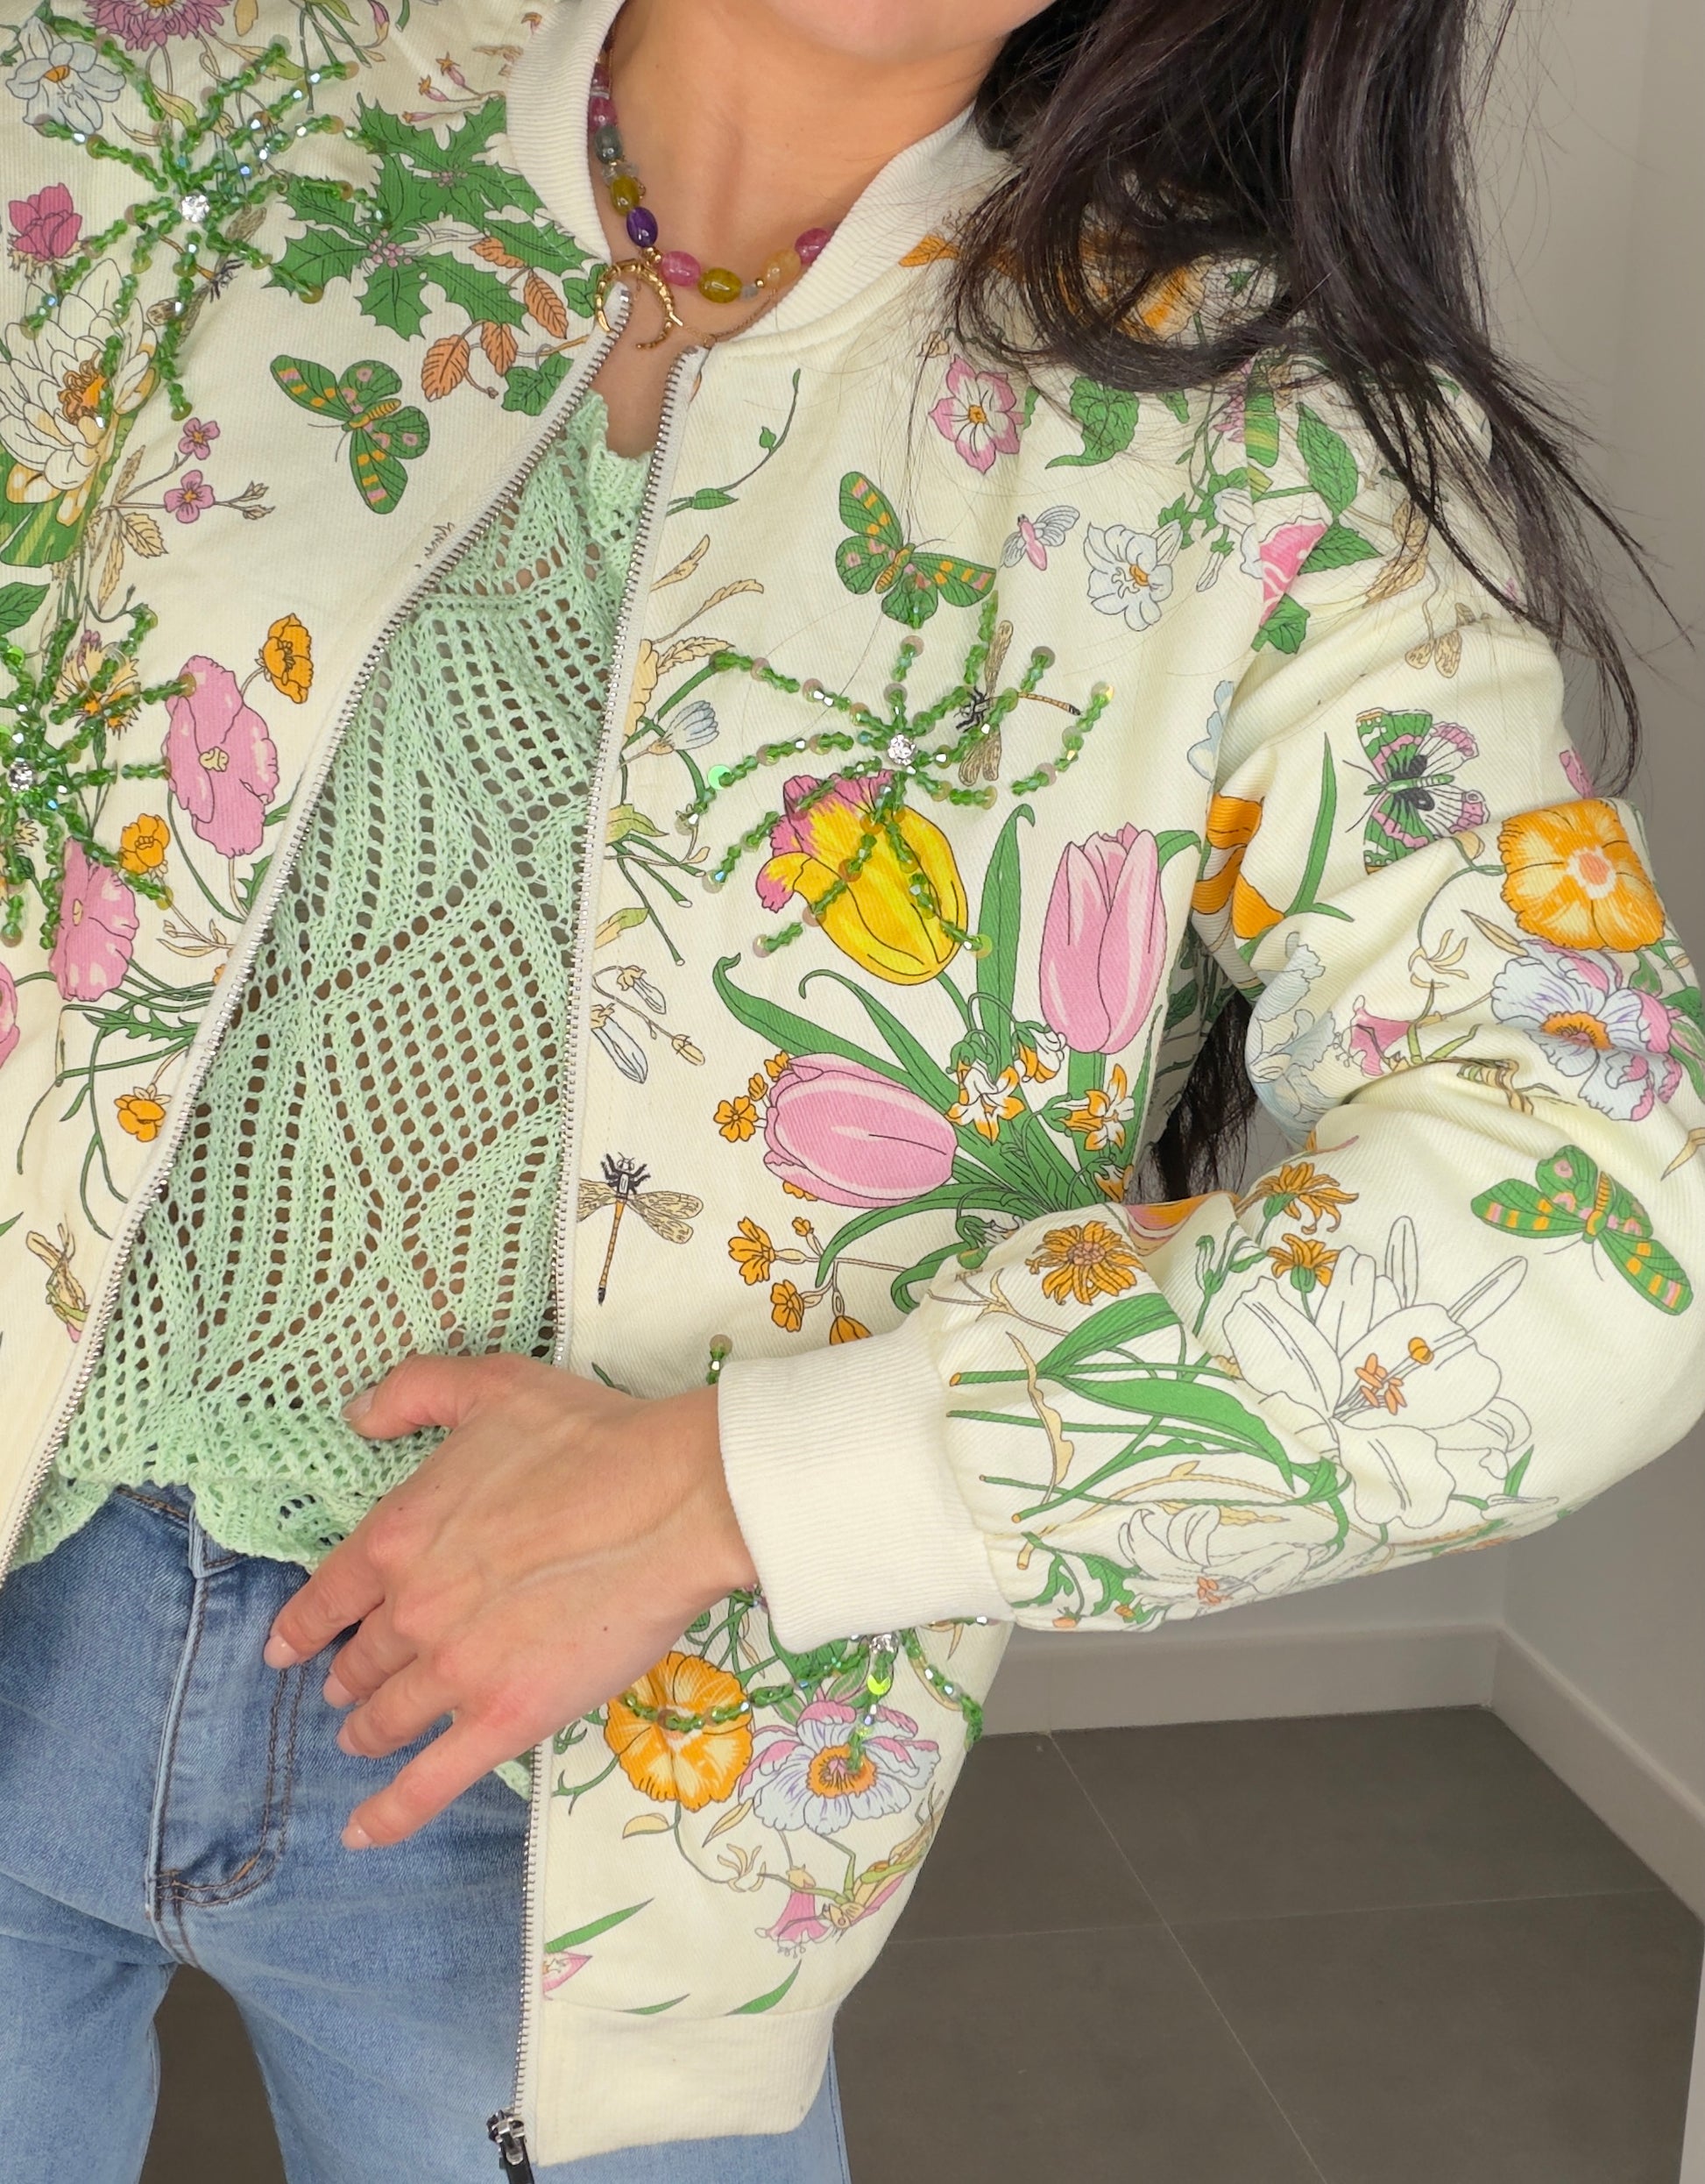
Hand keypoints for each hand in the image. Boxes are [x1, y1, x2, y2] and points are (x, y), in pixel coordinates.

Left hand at [261, 1356, 755, 1848]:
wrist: (674, 1501)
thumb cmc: (592, 1439)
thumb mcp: (492, 1385)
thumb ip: (413, 1390)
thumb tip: (355, 1413)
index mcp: (399, 1534)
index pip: (328, 1594)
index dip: (301, 1626)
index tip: (285, 1648)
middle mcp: (413, 1609)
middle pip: (361, 1659)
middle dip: (349, 1675)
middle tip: (347, 1688)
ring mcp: (456, 1671)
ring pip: (387, 1719)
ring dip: (367, 1731)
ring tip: (363, 1738)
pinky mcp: (505, 1719)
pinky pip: (429, 1782)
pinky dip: (389, 1813)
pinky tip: (362, 1831)